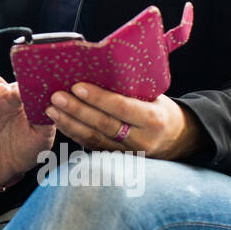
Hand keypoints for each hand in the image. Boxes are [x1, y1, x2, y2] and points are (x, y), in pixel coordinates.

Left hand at [44, 83, 204, 159]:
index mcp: (153, 119)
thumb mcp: (154, 96)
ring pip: (94, 139)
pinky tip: (60, 122)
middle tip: (56, 97)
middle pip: (104, 125)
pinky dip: (74, 134)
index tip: (77, 86)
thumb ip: (130, 89)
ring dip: (69, 123)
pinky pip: (92, 146)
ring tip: (51, 109)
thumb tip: (96, 69)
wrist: (178, 140)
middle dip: (77, 110)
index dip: (98, 98)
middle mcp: (142, 140)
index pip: (121, 108)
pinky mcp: (118, 160)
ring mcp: (129, 154)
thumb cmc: (160, 110)